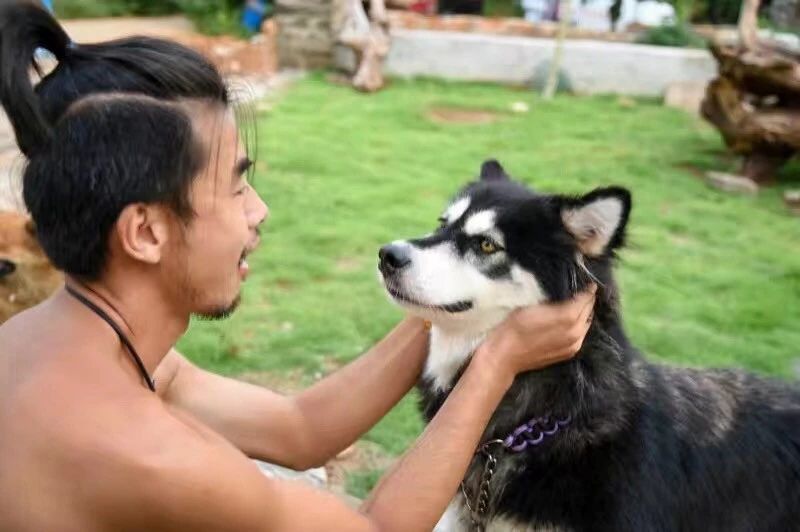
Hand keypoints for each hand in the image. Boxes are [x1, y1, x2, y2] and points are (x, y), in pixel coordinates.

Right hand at [474, 285, 596, 382]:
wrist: (506, 355)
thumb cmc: (515, 326)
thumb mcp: (533, 305)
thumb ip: (555, 300)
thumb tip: (568, 294)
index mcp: (568, 317)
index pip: (585, 299)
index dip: (587, 289)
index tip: (589, 282)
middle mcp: (576, 331)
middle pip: (588, 311)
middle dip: (587, 300)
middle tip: (584, 291)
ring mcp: (574, 344)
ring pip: (586, 324)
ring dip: (585, 313)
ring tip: (578, 305)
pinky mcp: (569, 353)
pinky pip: (581, 335)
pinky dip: (580, 325)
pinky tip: (572, 321)